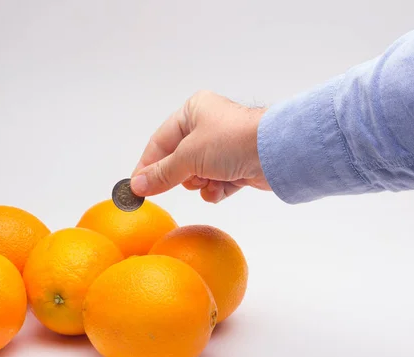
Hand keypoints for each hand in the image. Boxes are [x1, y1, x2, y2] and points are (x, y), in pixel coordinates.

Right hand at [130, 90, 271, 202]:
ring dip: (202, 183)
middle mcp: (207, 126)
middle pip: (178, 161)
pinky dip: (217, 189)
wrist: (277, 152)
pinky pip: (216, 183)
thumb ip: (161, 173)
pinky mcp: (238, 165)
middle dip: (182, 176)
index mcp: (193, 111)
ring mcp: (223, 147)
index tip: (136, 188)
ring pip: (197, 175)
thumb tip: (137, 186)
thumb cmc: (231, 141)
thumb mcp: (188, 156)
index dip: (147, 166)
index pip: (160, 142)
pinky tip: (224, 187)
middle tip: (187, 181)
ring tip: (212, 180)